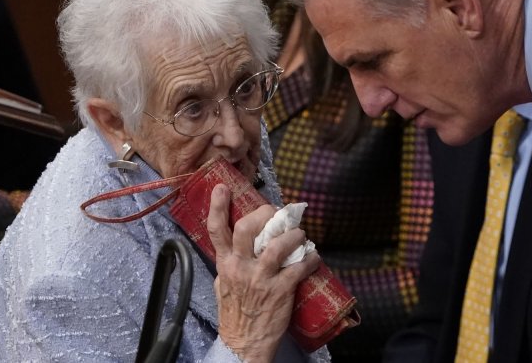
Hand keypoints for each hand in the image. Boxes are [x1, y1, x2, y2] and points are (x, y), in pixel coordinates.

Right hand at [208, 184, 319, 361]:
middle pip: (247, 229)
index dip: (217, 206)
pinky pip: (299, 267)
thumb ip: (229, 263)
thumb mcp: (223, 284)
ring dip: (293, 235)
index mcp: (225, 264)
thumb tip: (239, 244)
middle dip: (265, 214)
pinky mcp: (280, 291)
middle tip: (277, 213)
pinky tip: (314, 256)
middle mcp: (240, 268)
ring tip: (300, 235)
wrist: (244, 343)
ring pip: (277, 245)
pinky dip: (311, 258)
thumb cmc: (235, 313)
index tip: (223, 187)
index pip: (217, 230)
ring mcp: (260, 279)